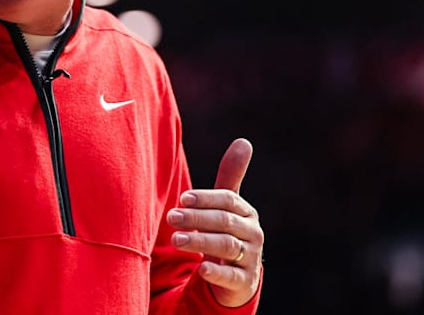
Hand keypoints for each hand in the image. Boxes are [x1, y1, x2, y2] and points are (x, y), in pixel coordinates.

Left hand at [166, 137, 262, 307]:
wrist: (237, 276)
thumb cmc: (226, 232)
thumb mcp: (227, 206)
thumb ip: (231, 176)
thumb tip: (244, 141)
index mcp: (246, 213)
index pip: (227, 201)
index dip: (205, 198)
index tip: (182, 198)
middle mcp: (252, 234)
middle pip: (224, 222)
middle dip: (196, 219)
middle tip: (171, 217)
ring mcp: (250, 258)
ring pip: (226, 247)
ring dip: (200, 242)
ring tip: (176, 240)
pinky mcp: (244, 282)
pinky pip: (231, 276)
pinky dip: (216, 272)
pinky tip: (201, 268)